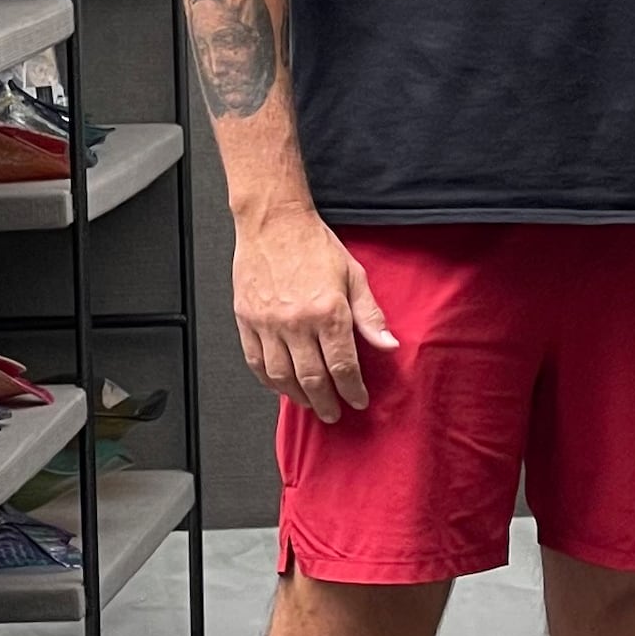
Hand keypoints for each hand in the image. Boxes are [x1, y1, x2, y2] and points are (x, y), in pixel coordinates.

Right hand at [230, 198, 394, 423]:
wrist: (273, 222)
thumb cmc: (313, 244)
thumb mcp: (354, 275)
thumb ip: (370, 315)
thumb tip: (388, 344)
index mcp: (328, 311)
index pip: (343, 366)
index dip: (352, 390)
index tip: (358, 400)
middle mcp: (296, 322)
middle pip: (312, 379)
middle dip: (326, 402)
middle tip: (333, 413)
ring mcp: (268, 323)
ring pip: (282, 376)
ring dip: (298, 396)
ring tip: (310, 404)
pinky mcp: (246, 320)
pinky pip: (256, 362)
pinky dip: (268, 380)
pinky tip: (280, 386)